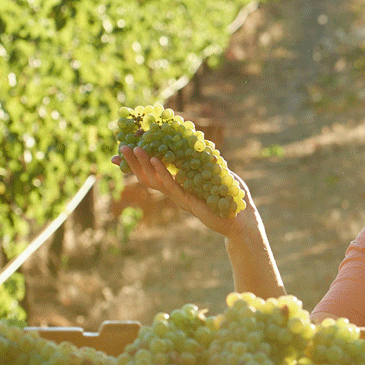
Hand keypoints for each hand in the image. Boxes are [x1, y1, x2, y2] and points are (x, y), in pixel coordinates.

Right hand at [113, 144, 255, 238]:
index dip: (141, 163)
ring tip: (135, 149)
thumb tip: (203, 143)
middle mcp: (176, 192)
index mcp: (180, 185)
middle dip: (134, 163)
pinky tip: (155, 159)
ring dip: (144, 164)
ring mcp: (180, 198)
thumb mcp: (217, 173)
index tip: (127, 149)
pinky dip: (162, 172)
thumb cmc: (231, 197)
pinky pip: (171, 185)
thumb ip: (206, 160)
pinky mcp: (187, 202)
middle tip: (121, 148)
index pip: (155, 172)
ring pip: (156, 180)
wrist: (242, 221)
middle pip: (149, 177)